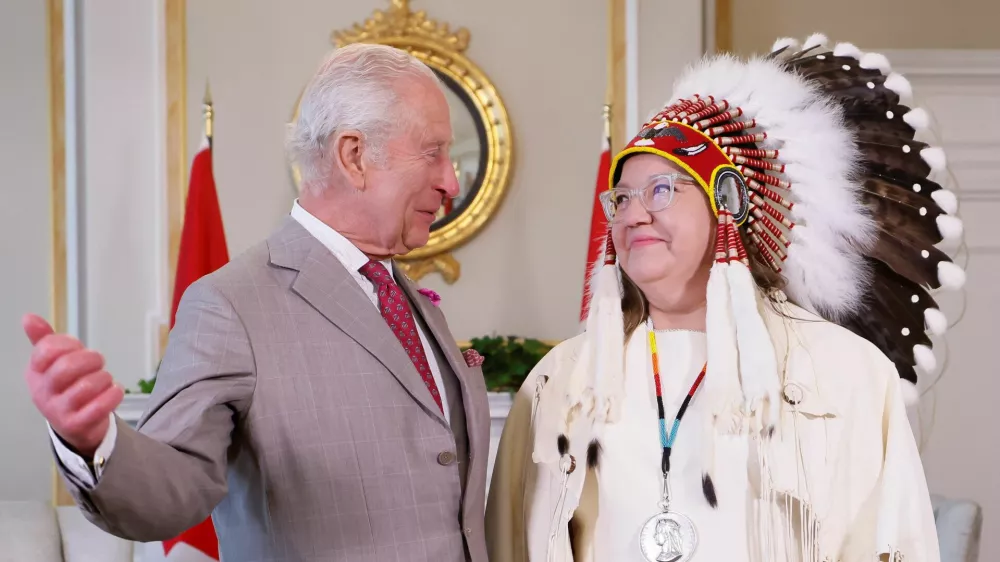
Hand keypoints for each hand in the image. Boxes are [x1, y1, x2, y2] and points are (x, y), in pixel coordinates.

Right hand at [22, 314, 123, 457]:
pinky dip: (114, 394)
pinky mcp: (77, 425)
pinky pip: (100, 406)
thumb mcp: (54, 363)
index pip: (47, 349)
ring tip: (105, 380)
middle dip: (91, 359)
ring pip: (87, 386)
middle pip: (67, 366)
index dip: (69, 344)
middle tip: (98, 361)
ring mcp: (58, 411)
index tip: (77, 348)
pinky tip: (114, 390)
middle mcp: (42, 392)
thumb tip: (28, 317)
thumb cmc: (67, 386)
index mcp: (35, 373)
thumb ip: (44, 340)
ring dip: (105, 378)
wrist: (76, 424)